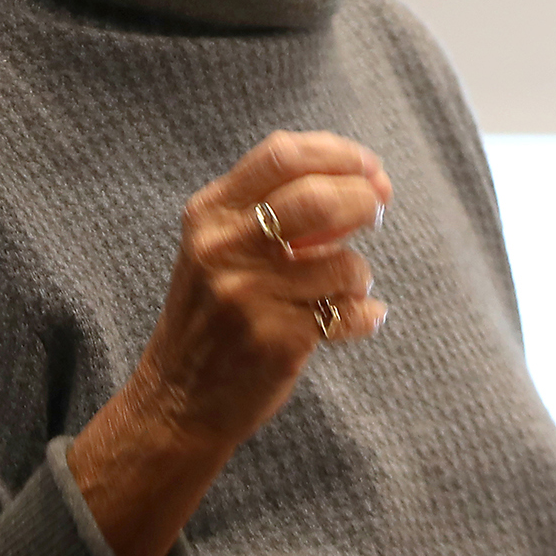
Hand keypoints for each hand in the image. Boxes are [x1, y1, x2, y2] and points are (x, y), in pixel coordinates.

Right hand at [67, 131, 392, 555]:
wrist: (179, 401)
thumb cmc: (214, 315)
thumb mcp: (219, 248)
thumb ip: (273, 209)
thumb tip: (367, 182)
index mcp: (209, 214)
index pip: (281, 154)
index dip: (336, 154)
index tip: (368, 166)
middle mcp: (223, 248)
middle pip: (317, 198)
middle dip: (362, 199)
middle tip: (376, 210)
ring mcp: (248, 295)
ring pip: (344, 262)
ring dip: (358, 274)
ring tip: (343, 289)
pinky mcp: (276, 340)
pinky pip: (348, 312)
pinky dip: (363, 315)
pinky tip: (355, 320)